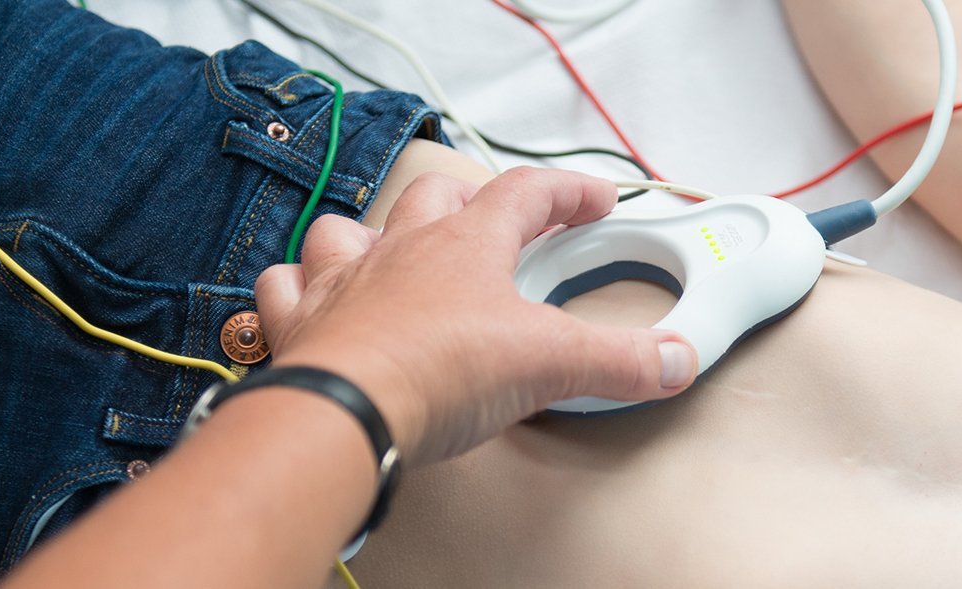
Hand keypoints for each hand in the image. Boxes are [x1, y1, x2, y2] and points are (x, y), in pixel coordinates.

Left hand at [255, 167, 697, 463]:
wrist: (348, 411)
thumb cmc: (442, 371)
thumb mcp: (551, 365)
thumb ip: (619, 361)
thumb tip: (676, 360)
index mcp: (466, 245)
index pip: (526, 193)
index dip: (567, 191)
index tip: (595, 199)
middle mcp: (399, 250)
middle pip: (436, 199)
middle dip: (470, 203)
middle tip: (494, 223)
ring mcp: (342, 282)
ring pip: (348, 228)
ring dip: (372, 234)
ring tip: (392, 253)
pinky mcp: (300, 324)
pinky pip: (285, 287)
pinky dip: (297, 288)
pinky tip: (312, 298)